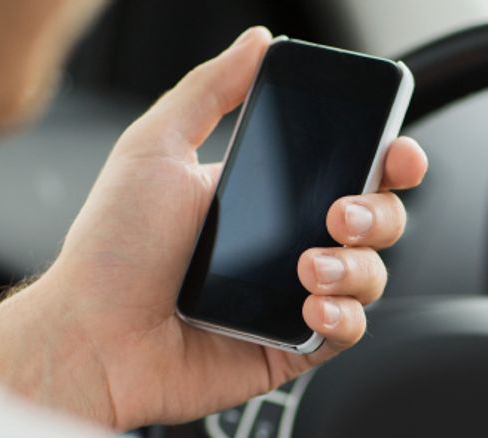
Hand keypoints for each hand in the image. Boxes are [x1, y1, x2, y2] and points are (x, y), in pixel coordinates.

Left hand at [0, 27, 427, 430]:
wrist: (91, 337)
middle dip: (376, 212)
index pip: (349, 168)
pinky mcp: (292, 346)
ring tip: (309, 267)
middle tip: (339, 213)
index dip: (386, 158)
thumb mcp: (155, 147)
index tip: (396, 152)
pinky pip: (348, 330)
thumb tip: (258, 42)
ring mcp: (293, 296)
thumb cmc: (112, 251)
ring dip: (357, 266)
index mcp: (266, 193)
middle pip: (376, 219)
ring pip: (371, 274)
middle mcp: (287, 243)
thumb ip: (211, 89)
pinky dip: (342, 316)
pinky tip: (310, 307)